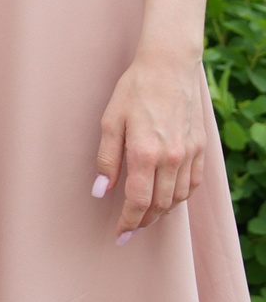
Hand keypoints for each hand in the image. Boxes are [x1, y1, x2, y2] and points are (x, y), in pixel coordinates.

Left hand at [95, 49, 210, 239]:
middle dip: (143, 222)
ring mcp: (189, 154)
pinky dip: (181, 197)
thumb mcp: (110, 121)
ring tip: (146, 218)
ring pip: (178, 198)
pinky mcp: (200, 148)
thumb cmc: (134, 91)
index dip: (128, 221)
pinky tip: (169, 199)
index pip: (138, 201)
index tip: (120, 234)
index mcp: (145, 152)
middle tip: (129, 231)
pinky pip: (193, 184)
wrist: (169, 67)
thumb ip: (107, 158)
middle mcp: (171, 158)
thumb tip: (101, 191)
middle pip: (159, 205)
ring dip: (162, 213)